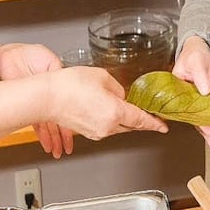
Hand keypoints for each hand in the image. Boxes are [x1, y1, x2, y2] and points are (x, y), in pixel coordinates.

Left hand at [0, 44, 75, 158]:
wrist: (10, 58)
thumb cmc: (29, 55)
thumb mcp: (49, 59)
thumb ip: (58, 69)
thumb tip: (67, 77)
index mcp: (57, 85)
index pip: (69, 104)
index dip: (74, 117)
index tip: (81, 127)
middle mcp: (48, 96)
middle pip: (59, 119)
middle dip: (65, 135)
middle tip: (69, 147)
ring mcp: (38, 103)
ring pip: (49, 125)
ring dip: (54, 139)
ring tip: (59, 150)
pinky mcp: (26, 106)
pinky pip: (36, 124)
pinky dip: (42, 135)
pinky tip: (47, 144)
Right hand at [44, 66, 167, 153]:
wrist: (45, 98)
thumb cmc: (69, 86)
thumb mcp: (101, 77)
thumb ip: (117, 87)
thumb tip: (121, 96)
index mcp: (115, 112)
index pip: (141, 120)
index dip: (154, 123)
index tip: (163, 126)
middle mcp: (107, 126)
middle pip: (131, 125)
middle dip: (140, 120)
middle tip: (147, 114)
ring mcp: (96, 132)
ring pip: (117, 127)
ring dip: (122, 119)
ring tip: (118, 105)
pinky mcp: (86, 132)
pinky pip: (105, 127)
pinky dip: (109, 120)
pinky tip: (103, 108)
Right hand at [173, 36, 209, 153]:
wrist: (202, 51)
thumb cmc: (194, 53)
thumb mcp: (196, 61)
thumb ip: (200, 75)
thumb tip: (204, 90)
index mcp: (175, 91)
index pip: (184, 109)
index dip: (195, 120)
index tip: (206, 129)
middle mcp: (184, 99)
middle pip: (193, 119)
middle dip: (205, 132)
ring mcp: (195, 101)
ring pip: (201, 120)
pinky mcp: (204, 101)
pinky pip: (209, 115)